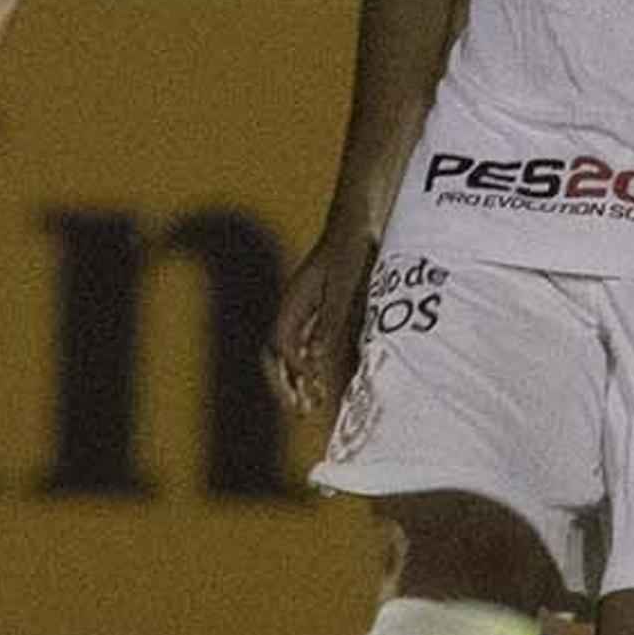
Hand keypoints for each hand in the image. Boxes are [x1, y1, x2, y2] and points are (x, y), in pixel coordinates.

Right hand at [264, 226, 379, 415]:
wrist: (358, 224)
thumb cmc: (350, 250)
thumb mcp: (343, 285)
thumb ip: (331, 320)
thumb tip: (317, 357)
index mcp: (293, 303)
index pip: (283, 346)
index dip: (297, 367)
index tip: (317, 380)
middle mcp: (293, 312)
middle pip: (275, 357)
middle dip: (284, 386)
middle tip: (301, 410)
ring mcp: (305, 314)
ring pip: (289, 357)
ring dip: (296, 383)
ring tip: (311, 406)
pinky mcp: (319, 315)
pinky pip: (306, 350)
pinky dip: (310, 370)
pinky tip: (323, 385)